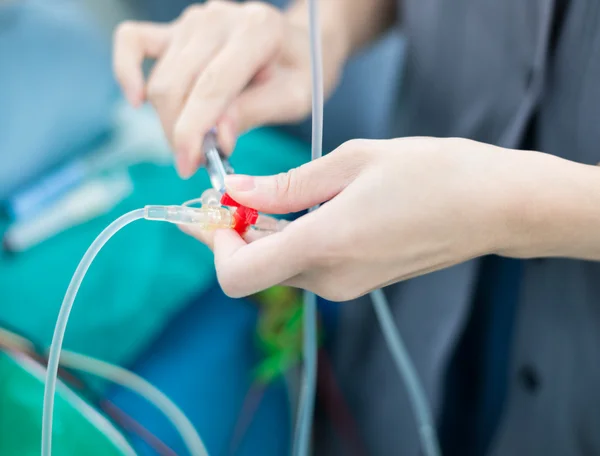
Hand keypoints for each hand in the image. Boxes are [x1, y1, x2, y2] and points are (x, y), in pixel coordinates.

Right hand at [112, 1, 347, 177]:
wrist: (299, 44)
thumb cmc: (298, 73)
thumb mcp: (293, 98)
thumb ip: (253, 112)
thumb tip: (214, 137)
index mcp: (256, 31)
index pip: (210, 87)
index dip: (194, 132)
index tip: (188, 166)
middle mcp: (218, 18)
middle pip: (175, 86)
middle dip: (179, 134)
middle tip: (198, 161)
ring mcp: (192, 20)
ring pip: (159, 79)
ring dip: (168, 119)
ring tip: (196, 139)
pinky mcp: (175, 29)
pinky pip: (132, 41)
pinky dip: (126, 71)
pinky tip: (136, 100)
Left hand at [180, 137, 542, 299]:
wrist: (491, 206)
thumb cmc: (431, 174)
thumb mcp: (351, 162)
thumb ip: (287, 185)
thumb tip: (237, 191)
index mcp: (323, 245)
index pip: (237, 274)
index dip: (215, 245)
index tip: (219, 209)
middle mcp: (330, 278)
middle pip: (255, 269)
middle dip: (235, 233)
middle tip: (234, 190)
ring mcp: (346, 286)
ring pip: (280, 266)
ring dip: (264, 234)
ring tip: (272, 191)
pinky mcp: (359, 283)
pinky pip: (308, 265)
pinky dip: (292, 239)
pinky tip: (306, 206)